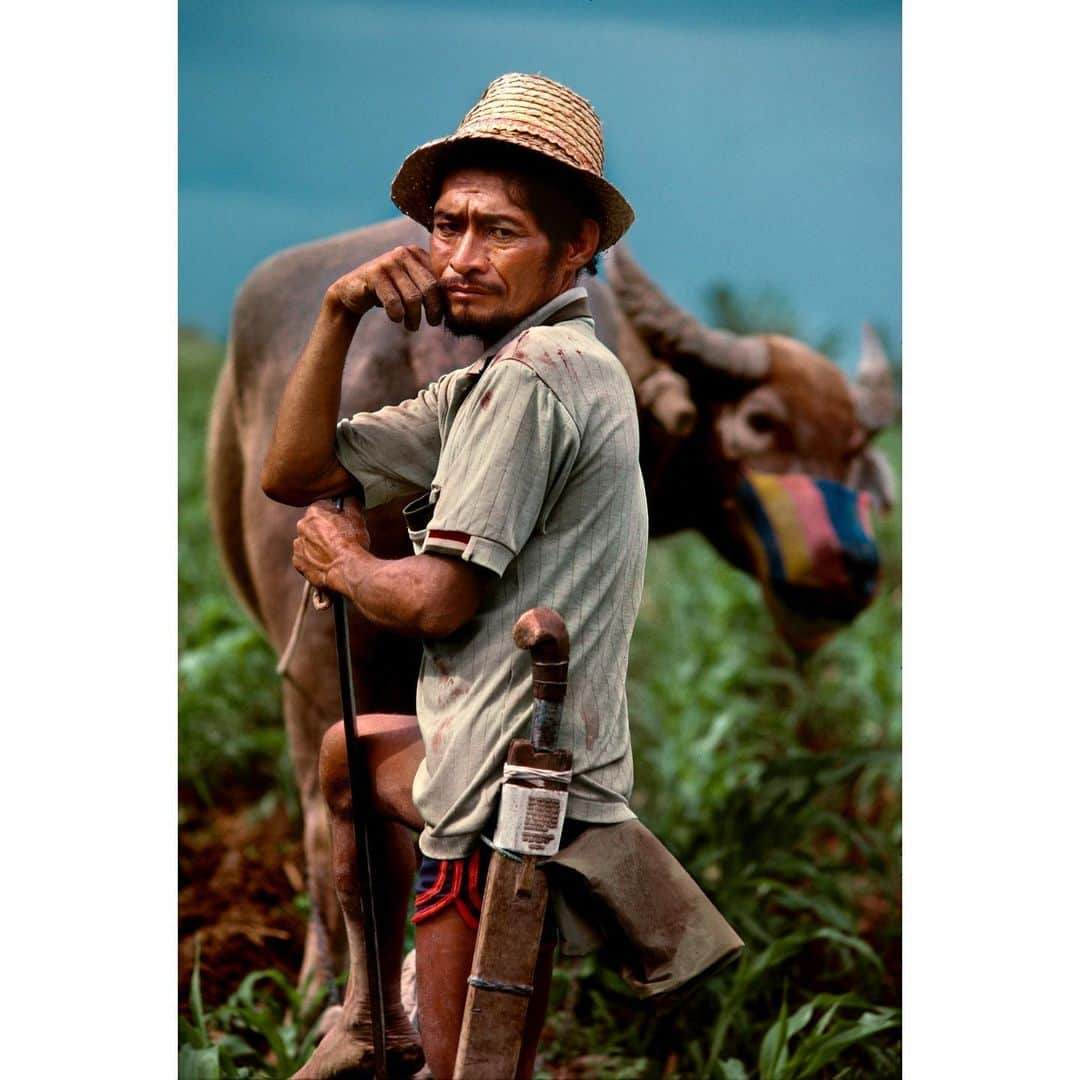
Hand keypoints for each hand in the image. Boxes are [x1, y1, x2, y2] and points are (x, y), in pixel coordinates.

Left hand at [292, 496, 370, 591]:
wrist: (348, 569)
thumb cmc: (353, 542)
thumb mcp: (357, 516)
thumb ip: (351, 501)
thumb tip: (349, 496)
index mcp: (314, 511)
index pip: (323, 507)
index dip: (335, 515)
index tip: (343, 523)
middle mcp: (302, 526)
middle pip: (314, 524)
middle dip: (324, 530)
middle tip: (340, 539)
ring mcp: (298, 545)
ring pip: (308, 541)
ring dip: (318, 545)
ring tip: (334, 553)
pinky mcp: (298, 562)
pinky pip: (305, 558)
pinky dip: (313, 560)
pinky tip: (326, 563)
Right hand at [329, 245, 443, 330]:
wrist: (354, 292)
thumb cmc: (389, 292)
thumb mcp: (411, 286)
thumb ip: (430, 289)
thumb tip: (456, 306)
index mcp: (417, 254)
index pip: (439, 280)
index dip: (442, 301)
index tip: (440, 318)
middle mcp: (404, 253)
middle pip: (429, 288)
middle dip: (432, 310)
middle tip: (431, 324)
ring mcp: (388, 261)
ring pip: (413, 297)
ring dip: (413, 317)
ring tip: (411, 326)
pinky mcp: (374, 273)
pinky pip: (394, 301)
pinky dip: (397, 315)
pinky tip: (395, 319)